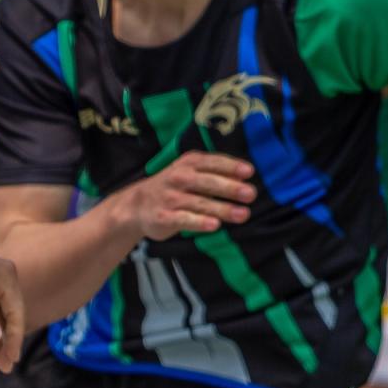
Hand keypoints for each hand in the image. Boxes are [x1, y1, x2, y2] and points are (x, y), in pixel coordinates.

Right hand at [114, 152, 256, 240]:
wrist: (136, 204)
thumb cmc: (173, 187)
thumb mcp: (189, 171)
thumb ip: (214, 173)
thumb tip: (244, 178)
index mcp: (188, 163)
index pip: (212, 162)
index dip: (230, 166)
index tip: (249, 172)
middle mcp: (179, 178)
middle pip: (207, 182)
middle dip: (230, 188)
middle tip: (250, 194)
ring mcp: (170, 198)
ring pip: (199, 203)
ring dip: (222, 209)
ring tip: (243, 214)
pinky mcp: (163, 216)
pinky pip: (184, 219)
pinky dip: (199, 222)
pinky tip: (214, 225)